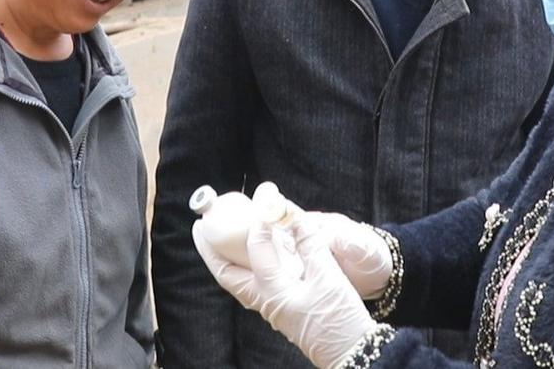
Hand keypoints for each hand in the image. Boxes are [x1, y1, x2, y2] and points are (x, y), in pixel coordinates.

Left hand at [195, 210, 377, 368]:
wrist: (353, 354)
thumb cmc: (340, 320)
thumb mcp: (328, 277)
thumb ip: (310, 244)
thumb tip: (293, 216)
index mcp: (273, 291)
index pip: (257, 247)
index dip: (261, 219)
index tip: (266, 199)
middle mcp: (266, 301)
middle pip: (228, 274)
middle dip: (211, 250)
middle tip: (201, 226)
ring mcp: (272, 308)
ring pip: (238, 281)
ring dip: (226, 259)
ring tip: (217, 240)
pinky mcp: (282, 310)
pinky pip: (254, 285)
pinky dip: (247, 267)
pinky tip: (253, 257)